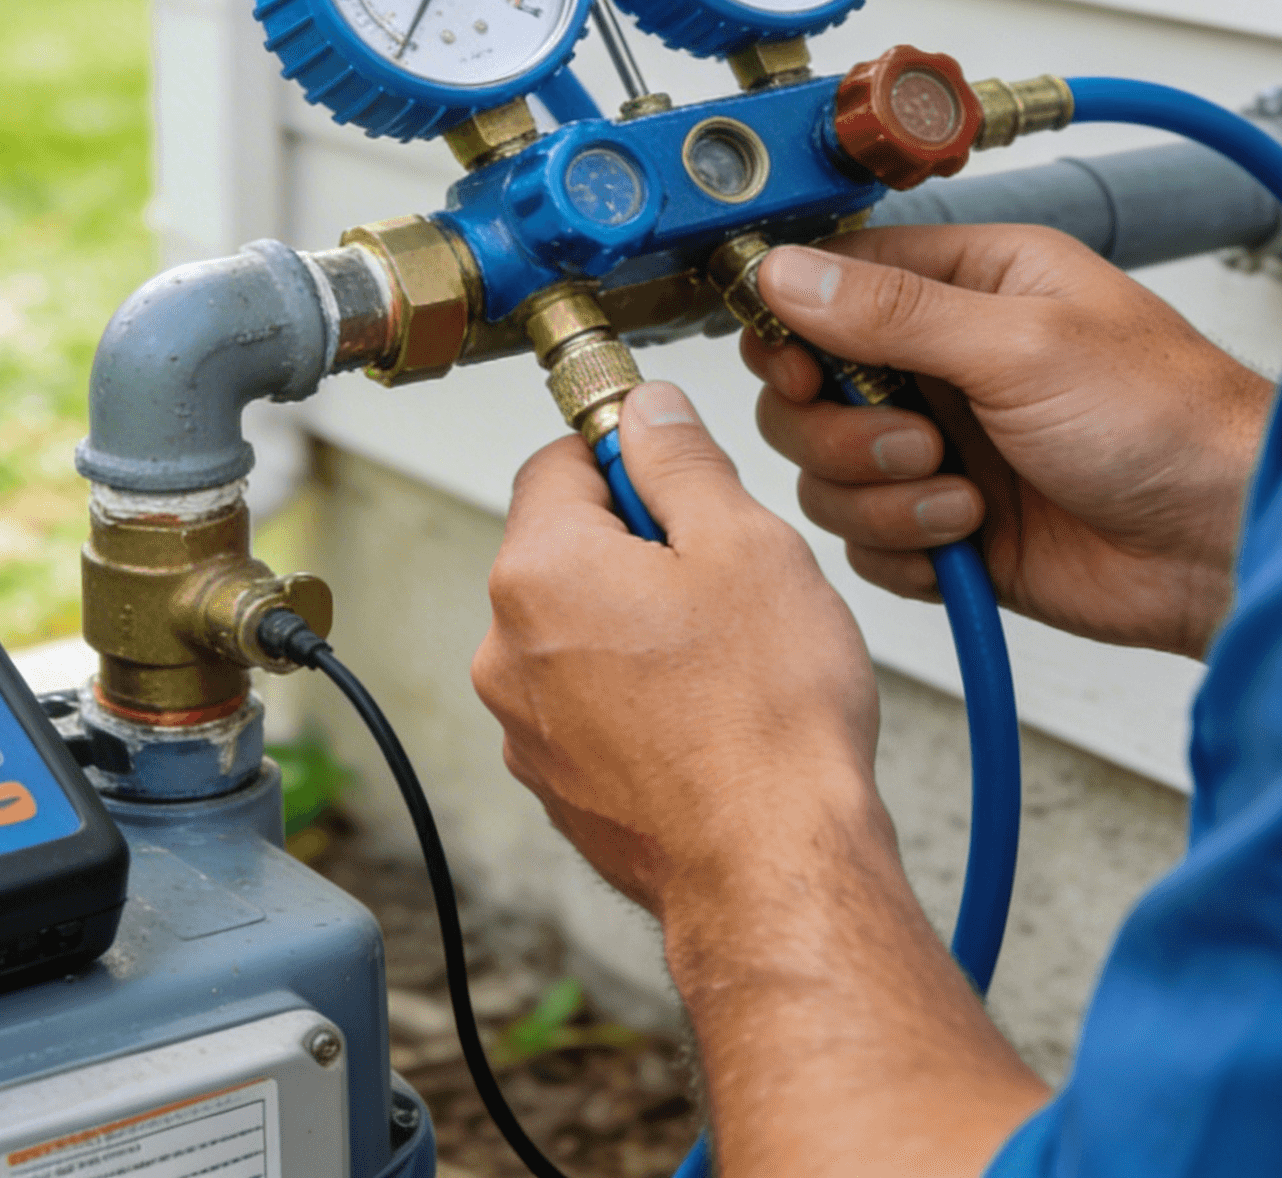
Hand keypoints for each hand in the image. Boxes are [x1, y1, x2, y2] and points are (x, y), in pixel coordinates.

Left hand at [477, 381, 1049, 1173]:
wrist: (775, 871)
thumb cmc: (767, 720)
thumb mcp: (745, 542)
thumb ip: (682, 458)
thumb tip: (648, 410)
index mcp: (539, 570)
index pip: (557, 460)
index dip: (629, 452)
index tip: (679, 469)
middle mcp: (506, 649)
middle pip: (564, 548)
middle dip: (640, 545)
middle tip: (727, 575)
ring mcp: (526, 726)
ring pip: (578, 630)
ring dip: (639, 624)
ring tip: (727, 656)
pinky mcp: (558, 783)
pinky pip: (589, 704)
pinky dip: (637, 696)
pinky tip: (709, 716)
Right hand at [748, 226, 1271, 659]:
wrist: (1225, 544)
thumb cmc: (1168, 421)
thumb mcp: (1021, 344)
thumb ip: (891, 312)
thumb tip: (785, 271)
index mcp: (967, 285)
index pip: (831, 284)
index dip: (793, 326)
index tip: (797, 366)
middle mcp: (943, 362)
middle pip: (806, 387)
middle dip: (840, 428)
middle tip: (915, 441)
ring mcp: (941, 447)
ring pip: (826, 471)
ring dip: (880, 495)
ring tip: (961, 495)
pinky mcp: (945, 525)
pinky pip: (864, 540)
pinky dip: (904, 547)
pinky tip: (970, 538)